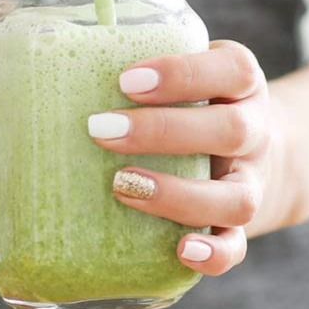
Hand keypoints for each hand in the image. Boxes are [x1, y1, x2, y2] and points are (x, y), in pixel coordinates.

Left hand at [88, 40, 295, 276]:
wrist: (252, 145)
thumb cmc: (193, 95)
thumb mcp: (181, 63)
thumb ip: (140, 59)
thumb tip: (53, 54)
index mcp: (242, 80)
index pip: (231, 69)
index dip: (181, 74)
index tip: (126, 80)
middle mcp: (256, 129)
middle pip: (231, 131)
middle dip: (162, 132)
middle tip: (100, 129)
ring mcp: (252, 179)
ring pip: (237, 197)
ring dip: (178, 195)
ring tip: (121, 186)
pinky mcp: (243, 223)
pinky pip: (238, 244)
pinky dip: (214, 253)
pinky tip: (180, 249)